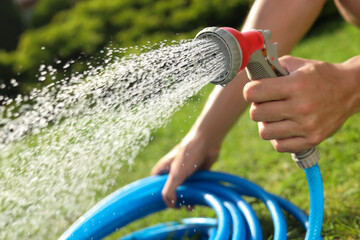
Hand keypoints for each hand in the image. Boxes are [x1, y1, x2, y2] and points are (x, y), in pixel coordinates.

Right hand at [151, 132, 219, 207]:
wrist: (207, 141)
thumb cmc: (189, 154)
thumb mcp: (176, 174)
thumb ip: (170, 190)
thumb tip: (169, 204)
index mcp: (164, 168)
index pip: (155, 184)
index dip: (158, 194)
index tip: (165, 204)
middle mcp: (173, 170)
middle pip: (170, 188)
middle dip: (174, 199)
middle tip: (179, 207)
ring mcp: (185, 171)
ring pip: (183, 188)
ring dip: (186, 199)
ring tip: (190, 207)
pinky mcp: (197, 172)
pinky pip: (194, 186)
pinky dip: (195, 194)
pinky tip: (197, 201)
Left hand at [243, 55, 359, 152]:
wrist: (351, 90)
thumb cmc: (318, 75)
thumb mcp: (296, 64)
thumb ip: (270, 67)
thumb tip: (247, 76)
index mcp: (295, 85)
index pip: (254, 93)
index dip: (249, 91)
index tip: (254, 90)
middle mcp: (301, 107)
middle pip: (256, 114)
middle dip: (257, 107)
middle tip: (266, 103)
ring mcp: (307, 126)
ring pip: (265, 132)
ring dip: (266, 123)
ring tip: (275, 116)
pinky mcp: (312, 140)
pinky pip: (279, 146)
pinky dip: (277, 137)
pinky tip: (284, 127)